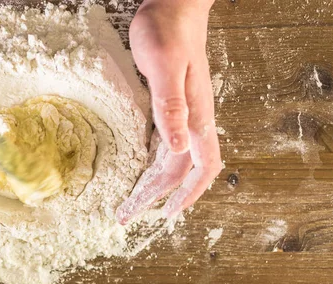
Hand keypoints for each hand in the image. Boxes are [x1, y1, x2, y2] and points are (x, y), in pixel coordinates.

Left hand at [117, 0, 221, 223]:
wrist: (175, 2)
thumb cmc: (169, 28)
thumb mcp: (165, 65)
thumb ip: (171, 106)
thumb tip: (178, 148)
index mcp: (196, 114)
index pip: (202, 166)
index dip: (187, 194)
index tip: (166, 213)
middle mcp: (193, 119)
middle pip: (183, 170)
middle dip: (160, 196)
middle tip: (130, 213)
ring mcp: (184, 112)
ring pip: (175, 160)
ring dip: (156, 184)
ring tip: (134, 200)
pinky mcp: (172, 104)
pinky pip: (167, 144)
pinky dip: (155, 163)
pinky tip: (143, 169)